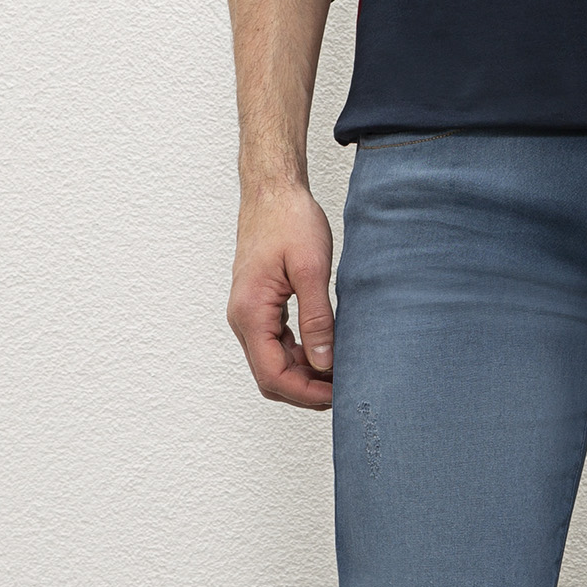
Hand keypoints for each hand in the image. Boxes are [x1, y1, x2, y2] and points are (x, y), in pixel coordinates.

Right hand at [228, 182, 335, 408]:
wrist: (272, 191)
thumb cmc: (289, 220)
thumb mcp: (311, 269)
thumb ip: (317, 318)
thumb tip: (324, 362)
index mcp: (250, 313)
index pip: (273, 375)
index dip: (306, 393)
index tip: (338, 394)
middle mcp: (243, 319)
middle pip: (269, 377)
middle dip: (305, 391)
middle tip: (344, 391)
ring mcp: (249, 314)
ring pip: (272, 363)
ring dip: (303, 375)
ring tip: (341, 374)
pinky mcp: (259, 307)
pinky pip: (275, 345)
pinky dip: (299, 356)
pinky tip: (327, 351)